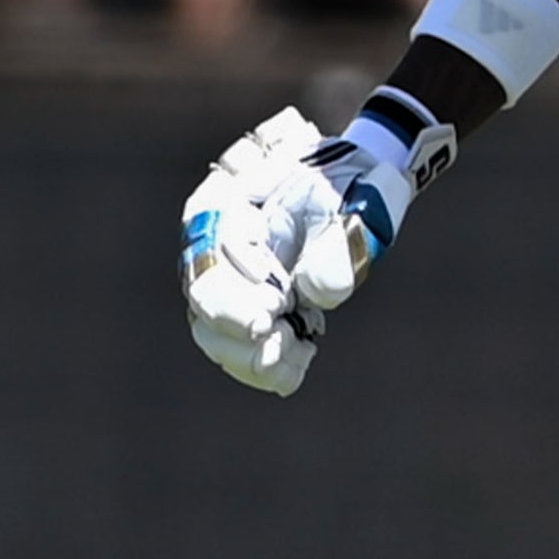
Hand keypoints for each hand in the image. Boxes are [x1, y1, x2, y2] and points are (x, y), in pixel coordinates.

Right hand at [180, 105, 372, 397]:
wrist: (353, 185)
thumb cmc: (349, 185)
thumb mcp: (354, 200)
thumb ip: (337, 241)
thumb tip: (317, 293)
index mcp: (225, 206)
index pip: (212, 254)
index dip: (237, 288)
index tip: (275, 309)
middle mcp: (212, 245)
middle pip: (204, 295)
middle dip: (236, 326)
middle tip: (276, 343)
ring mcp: (226, 279)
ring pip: (212, 329)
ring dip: (246, 354)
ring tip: (291, 365)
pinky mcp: (246, 306)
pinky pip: (238, 343)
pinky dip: (261, 363)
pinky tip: (291, 374)